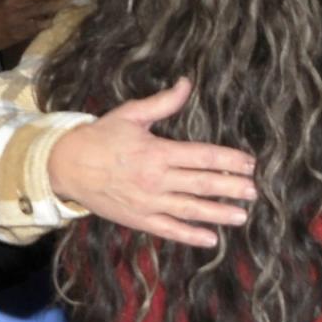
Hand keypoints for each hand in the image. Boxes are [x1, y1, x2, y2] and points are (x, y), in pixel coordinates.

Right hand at [49, 77, 255, 247]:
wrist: (67, 166)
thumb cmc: (100, 137)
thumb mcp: (131, 114)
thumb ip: (164, 102)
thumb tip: (187, 83)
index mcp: (157, 152)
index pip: (203, 156)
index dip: (229, 160)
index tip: (249, 163)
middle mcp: (156, 179)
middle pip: (202, 184)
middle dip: (231, 188)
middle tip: (254, 191)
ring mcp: (148, 203)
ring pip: (191, 210)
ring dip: (219, 213)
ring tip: (242, 216)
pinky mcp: (139, 219)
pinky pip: (169, 230)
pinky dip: (191, 236)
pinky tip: (211, 239)